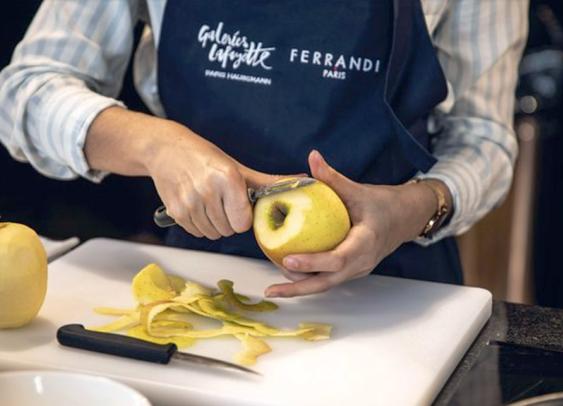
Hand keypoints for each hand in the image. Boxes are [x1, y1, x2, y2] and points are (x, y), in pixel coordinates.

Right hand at [146, 121, 287, 238]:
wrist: (167, 150)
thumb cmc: (206, 158)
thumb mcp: (239, 168)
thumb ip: (270, 182)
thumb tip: (303, 181)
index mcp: (228, 178)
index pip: (243, 222)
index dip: (243, 216)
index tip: (238, 204)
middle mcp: (207, 191)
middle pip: (229, 230)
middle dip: (230, 221)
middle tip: (223, 202)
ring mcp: (189, 203)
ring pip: (213, 234)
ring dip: (215, 224)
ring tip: (209, 203)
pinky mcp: (176, 211)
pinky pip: (197, 233)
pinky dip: (200, 224)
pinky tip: (197, 206)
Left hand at [264, 150, 443, 297]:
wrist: (404, 219)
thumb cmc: (382, 204)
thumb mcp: (359, 190)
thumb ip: (333, 178)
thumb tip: (312, 156)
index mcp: (365, 243)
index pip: (338, 258)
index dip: (313, 262)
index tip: (288, 259)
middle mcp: (361, 263)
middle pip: (327, 283)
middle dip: (298, 289)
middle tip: (271, 290)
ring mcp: (356, 271)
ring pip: (326, 285)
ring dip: (300, 287)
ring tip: (273, 286)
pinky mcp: (351, 271)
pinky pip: (328, 279)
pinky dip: (308, 279)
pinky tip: (288, 273)